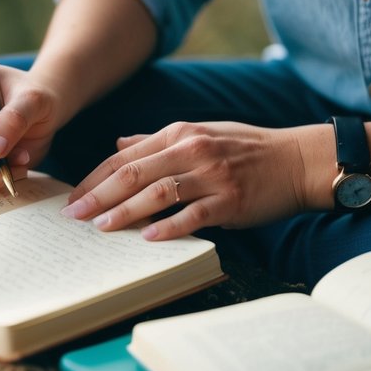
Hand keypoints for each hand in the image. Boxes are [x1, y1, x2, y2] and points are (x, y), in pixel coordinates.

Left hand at [60, 121, 333, 239]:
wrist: (298, 160)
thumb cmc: (245, 149)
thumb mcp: (199, 133)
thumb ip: (157, 141)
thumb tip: (119, 144)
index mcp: (178, 133)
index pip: (124, 157)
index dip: (95, 178)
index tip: (73, 197)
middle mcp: (191, 150)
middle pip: (134, 174)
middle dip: (99, 195)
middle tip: (74, 215)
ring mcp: (211, 175)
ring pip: (157, 192)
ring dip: (125, 211)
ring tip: (101, 228)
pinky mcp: (229, 199)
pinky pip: (193, 214)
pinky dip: (169, 226)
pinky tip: (148, 237)